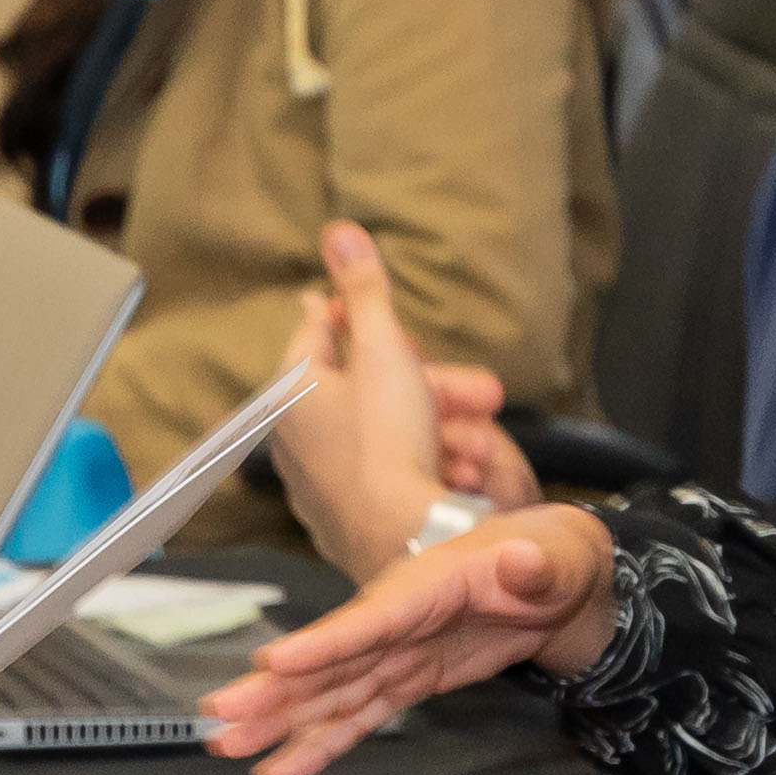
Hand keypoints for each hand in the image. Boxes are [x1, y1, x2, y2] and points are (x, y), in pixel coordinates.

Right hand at [200, 508, 619, 774]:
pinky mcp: (404, 679)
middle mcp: (395, 620)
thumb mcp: (554, 557)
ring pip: (329, 692)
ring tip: (228, 748)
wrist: (555, 574)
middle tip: (220, 716)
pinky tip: (281, 767)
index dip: (322, 644)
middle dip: (274, 690)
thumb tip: (524, 562)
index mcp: (424, 586)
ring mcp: (395, 653)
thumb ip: (535, 566)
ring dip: (280, 721)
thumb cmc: (551, 557)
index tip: (272, 664)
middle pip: (329, 661)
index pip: (368, 620)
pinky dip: (320, 742)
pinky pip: (356, 714)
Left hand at [264, 221, 542, 570]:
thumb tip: (339, 232)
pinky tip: (466, 472)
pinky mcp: (352, 515)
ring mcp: (324, 480)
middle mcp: (299, 436)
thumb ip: (366, 292)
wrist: (405, 542)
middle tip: (481, 391)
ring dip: (446, 429)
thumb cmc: (388, 449)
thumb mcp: (384, 353)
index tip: (370, 308)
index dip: (355, 314)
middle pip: (372, 388)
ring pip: (394, 432)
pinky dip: (434, 466)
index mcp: (294, 391)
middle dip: (436, 384)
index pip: (316, 331)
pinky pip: (397, 474)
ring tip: (479, 444)